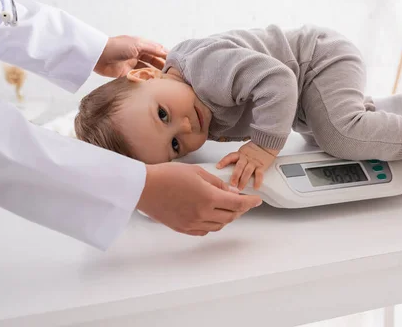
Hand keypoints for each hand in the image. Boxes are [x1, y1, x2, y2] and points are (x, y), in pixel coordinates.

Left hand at [94, 35, 167, 77]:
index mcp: (141, 45)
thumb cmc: (117, 47)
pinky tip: (153, 83)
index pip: (157, 50)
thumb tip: (165, 51)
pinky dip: (146, 79)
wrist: (98, 56)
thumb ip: (152, 49)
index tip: (174, 62)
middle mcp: (138, 54)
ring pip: (147, 69)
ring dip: (155, 73)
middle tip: (171, 73)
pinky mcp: (126, 73)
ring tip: (164, 79)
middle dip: (162, 66)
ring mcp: (132, 64)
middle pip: (153, 60)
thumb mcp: (137, 45)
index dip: (165, 55)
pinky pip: (139, 77)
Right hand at [137, 163, 261, 235]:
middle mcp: (203, 213)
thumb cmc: (168, 175)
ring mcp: (193, 223)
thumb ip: (217, 183)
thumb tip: (232, 190)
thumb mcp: (197, 172)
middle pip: (230, 216)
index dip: (250, 202)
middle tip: (242, 202)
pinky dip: (213, 224)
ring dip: (227, 218)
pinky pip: (205, 230)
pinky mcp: (183, 228)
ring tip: (227, 208)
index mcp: (208, 197)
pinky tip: (211, 217)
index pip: (237, 203)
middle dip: (240, 209)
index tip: (257, 200)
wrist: (144, 188)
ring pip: (219, 225)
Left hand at [216, 141, 278, 189]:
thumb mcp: (243, 152)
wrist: (266, 144)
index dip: (224, 161)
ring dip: (243, 180)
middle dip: (235, 175)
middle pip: (239, 166)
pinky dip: (257, 181)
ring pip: (247, 171)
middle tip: (232, 184)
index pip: (230, 156)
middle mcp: (246, 158)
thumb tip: (226, 168)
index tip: (218, 166)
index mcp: (240, 154)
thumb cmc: (253, 150)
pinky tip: (255, 187)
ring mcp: (254, 162)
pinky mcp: (262, 166)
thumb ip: (236, 159)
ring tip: (240, 187)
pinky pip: (259, 174)